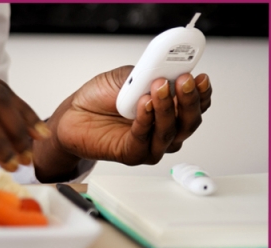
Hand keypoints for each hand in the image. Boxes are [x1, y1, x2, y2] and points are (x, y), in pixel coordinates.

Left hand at [34, 66, 211, 181]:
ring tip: (157, 88)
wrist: (72, 115)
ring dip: (167, 108)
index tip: (200, 76)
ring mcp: (151, 144)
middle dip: (189, 99)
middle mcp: (165, 128)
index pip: (198, 104)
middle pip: (190, 120)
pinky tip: (143, 104)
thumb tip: (166, 65)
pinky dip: (147, 120)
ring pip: (171, 131)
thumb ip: (147, 72)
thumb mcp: (126, 77)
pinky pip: (145, 139)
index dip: (202, 92)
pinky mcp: (133, 154)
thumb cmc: (99, 98)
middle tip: (183, 80)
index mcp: (170, 108)